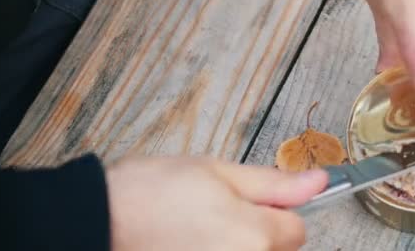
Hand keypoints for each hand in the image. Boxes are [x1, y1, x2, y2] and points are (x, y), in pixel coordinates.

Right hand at [106, 157, 326, 250]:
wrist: (96, 220)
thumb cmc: (149, 193)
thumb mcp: (217, 171)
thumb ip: (274, 183)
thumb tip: (317, 182)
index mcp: (255, 236)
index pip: (297, 230)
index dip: (277, 211)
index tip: (253, 203)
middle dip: (259, 234)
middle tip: (219, 214)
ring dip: (237, 247)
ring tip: (200, 231)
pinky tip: (190, 243)